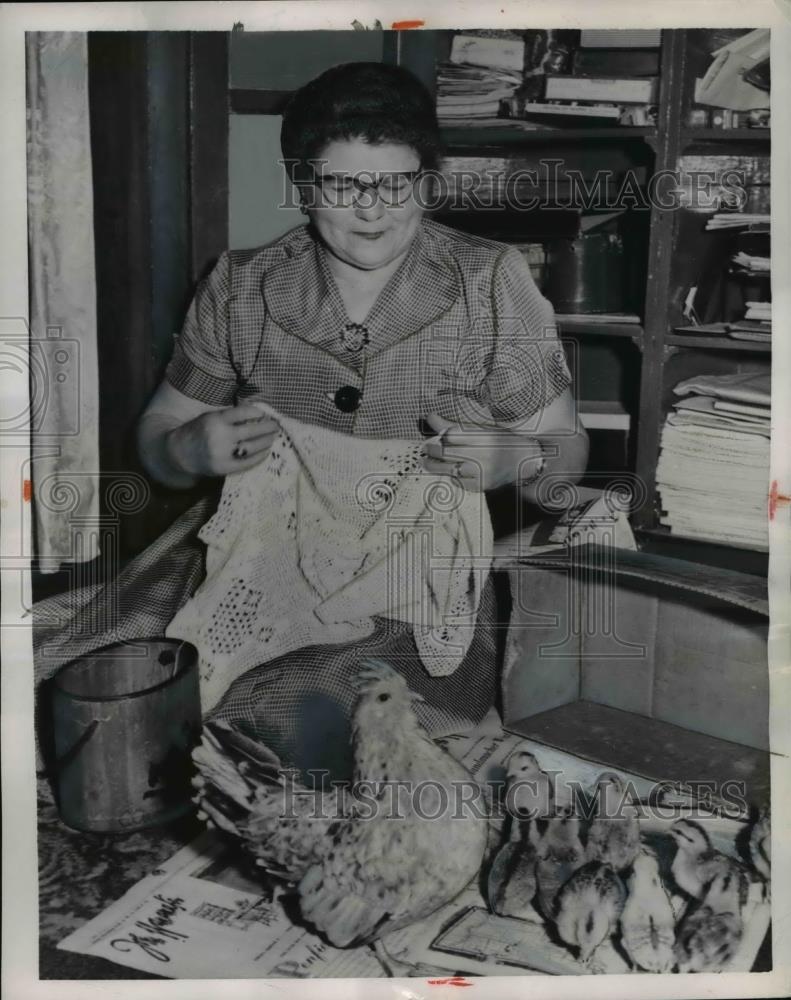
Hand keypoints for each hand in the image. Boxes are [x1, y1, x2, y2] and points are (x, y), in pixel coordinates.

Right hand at [166, 403, 278, 477]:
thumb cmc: (197, 431)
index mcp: (215, 420)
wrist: (179, 454)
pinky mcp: (224, 468)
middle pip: (251, 431)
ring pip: (252, 448)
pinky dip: (259, 457)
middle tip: (276, 426)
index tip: (264, 413)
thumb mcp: (210, 417)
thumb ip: (230, 416)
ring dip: (266, 442)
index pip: (243, 413)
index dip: (257, 412)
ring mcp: (223, 454)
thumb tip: (256, 413)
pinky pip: (247, 463)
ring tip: (273, 438)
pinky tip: (265, 451)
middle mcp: (220, 437)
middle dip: (267, 428)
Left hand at [421, 413, 542, 492]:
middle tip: (425, 449)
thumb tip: (431, 418)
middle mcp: (483, 455)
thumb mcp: (482, 429)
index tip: (432, 437)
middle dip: (432, 451)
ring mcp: (482, 473)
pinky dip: (452, 476)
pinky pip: (458, 482)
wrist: (525, 461)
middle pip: (446, 453)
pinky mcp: (481, 486)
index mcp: (484, 437)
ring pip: (449, 470)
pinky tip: (450, 471)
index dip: (439, 436)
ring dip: (434, 466)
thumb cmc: (501, 442)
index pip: (451, 436)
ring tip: (426, 462)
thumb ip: (455, 426)